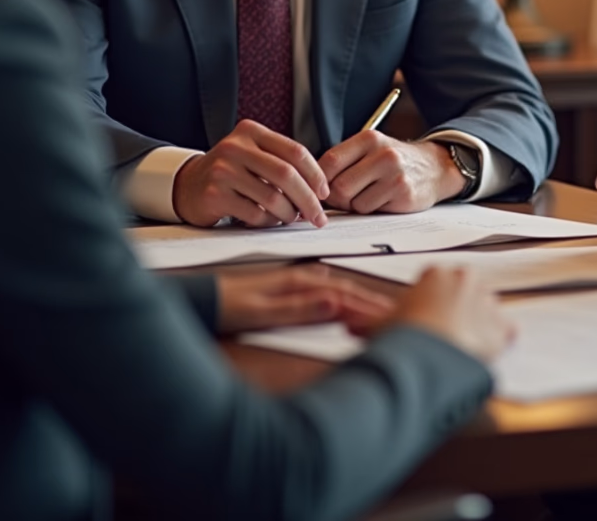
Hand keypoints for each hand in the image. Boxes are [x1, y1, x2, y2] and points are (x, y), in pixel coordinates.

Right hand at [172, 118, 329, 228]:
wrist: (187, 185)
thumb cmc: (232, 172)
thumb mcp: (253, 155)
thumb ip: (282, 163)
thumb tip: (319, 191)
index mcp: (251, 132)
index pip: (295, 151)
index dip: (315, 174)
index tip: (325, 193)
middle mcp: (235, 147)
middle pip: (286, 174)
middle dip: (308, 199)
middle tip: (318, 217)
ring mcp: (223, 170)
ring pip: (272, 197)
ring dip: (289, 213)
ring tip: (291, 218)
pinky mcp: (214, 195)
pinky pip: (254, 214)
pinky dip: (268, 222)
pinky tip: (268, 221)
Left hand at [214, 266, 393, 334]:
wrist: (200, 300)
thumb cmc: (226, 306)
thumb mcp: (261, 311)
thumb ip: (298, 308)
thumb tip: (335, 303)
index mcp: (299, 283)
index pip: (344, 295)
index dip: (368, 307)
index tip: (392, 317)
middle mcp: (300, 280)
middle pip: (345, 291)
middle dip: (370, 302)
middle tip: (396, 314)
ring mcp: (293, 284)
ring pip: (335, 291)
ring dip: (358, 301)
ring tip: (378, 310)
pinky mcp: (285, 290)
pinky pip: (323, 293)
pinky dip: (340, 299)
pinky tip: (341, 302)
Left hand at [318, 133, 464, 212]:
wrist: (435, 168)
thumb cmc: (394, 162)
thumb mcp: (371, 150)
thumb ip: (345, 161)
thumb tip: (311, 185)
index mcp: (369, 139)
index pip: (329, 160)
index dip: (319, 179)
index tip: (321, 188)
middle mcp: (382, 153)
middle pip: (338, 186)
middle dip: (337, 198)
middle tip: (345, 198)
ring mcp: (394, 174)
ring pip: (353, 202)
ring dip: (355, 205)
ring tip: (368, 196)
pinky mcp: (403, 193)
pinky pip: (370, 210)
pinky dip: (371, 210)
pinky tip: (383, 200)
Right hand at [382, 266, 513, 363]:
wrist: (425, 356)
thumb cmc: (403, 336)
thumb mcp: (381, 324)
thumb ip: (375, 320)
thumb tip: (358, 325)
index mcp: (436, 273)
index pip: (436, 282)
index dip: (429, 302)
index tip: (424, 319)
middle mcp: (465, 280)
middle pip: (465, 291)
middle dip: (457, 309)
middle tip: (442, 333)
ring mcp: (486, 302)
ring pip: (486, 309)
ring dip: (477, 324)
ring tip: (460, 347)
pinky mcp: (501, 327)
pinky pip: (506, 331)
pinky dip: (499, 341)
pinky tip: (483, 353)